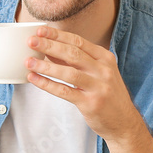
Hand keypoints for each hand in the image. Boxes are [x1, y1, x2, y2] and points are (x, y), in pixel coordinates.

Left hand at [24, 27, 141, 141]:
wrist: (124, 122)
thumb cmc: (108, 95)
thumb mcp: (98, 73)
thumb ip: (77, 62)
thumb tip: (50, 50)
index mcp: (105, 58)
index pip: (78, 41)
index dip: (58, 35)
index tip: (41, 30)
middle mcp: (103, 70)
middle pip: (72, 53)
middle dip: (50, 46)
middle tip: (31, 42)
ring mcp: (98, 87)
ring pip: (68, 72)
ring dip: (45, 66)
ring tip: (28, 62)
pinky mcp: (90, 104)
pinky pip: (64, 91)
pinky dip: (47, 84)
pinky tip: (34, 79)